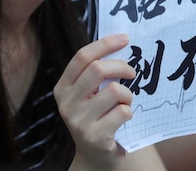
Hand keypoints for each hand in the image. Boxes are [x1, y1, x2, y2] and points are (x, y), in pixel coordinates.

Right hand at [55, 34, 135, 170]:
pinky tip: (124, 119)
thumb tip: (120, 41)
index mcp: (63, 88)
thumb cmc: (97, 117)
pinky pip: (123, 111)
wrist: (95, 158)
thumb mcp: (89, 94)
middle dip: (121, 66)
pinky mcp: (95, 136)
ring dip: (128, 94)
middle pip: (97, 69)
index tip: (125, 38)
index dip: (105, 44)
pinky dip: (130, 111)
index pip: (82, 57)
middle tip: (132, 72)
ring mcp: (78, 121)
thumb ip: (97, 72)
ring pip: (114, 91)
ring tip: (125, 102)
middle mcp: (66, 104)